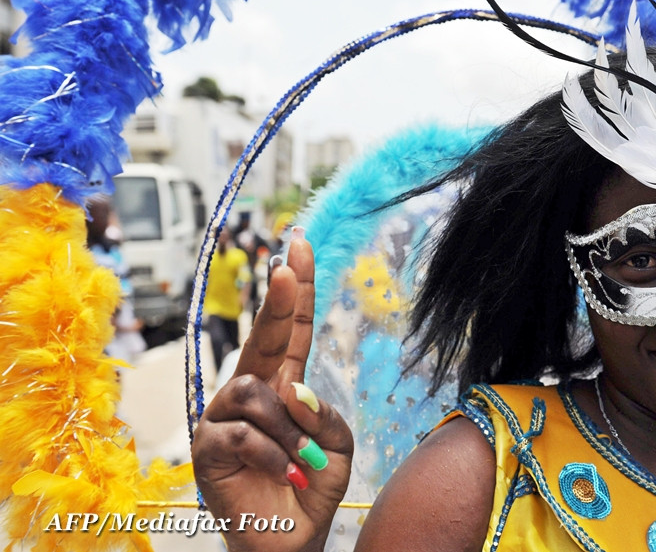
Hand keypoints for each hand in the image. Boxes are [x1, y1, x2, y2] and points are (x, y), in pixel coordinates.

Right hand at [192, 235, 352, 551]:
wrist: (290, 540)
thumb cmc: (310, 488)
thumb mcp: (336, 446)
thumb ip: (323, 412)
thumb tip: (291, 389)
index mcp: (284, 386)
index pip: (291, 331)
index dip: (296, 291)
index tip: (299, 246)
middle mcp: (250, 393)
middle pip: (262, 337)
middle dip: (278, 301)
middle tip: (287, 267)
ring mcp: (224, 417)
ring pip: (257, 394)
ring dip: (290, 432)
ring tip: (303, 465)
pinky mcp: (206, 447)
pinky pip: (242, 433)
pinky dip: (272, 456)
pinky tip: (283, 476)